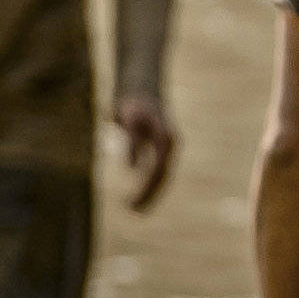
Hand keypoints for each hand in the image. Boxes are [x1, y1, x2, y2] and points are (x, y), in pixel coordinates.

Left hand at [117, 95, 176, 211]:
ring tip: (135, 210)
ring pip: (162, 176)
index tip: (129, 203)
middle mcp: (169, 146)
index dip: (145, 189)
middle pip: (162, 177)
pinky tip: (139, 193)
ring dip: (151, 193)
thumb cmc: (134, 102)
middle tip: (133, 212)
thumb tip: (130, 170)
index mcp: (165, 141)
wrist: (142, 85)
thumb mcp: (129, 120)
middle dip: (149, 196)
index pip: (157, 172)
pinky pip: (157, 170)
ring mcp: (166, 146)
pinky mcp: (159, 146)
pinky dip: (149, 183)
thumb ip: (130, 143)